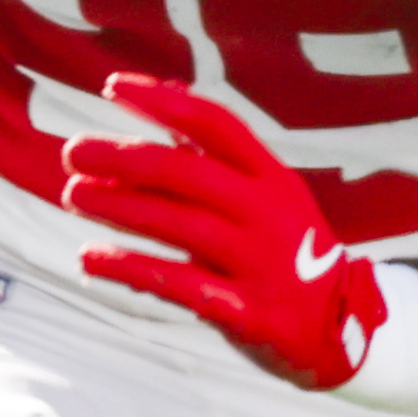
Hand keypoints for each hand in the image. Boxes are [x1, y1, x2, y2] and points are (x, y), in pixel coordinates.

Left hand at [58, 74, 387, 390]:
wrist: (344, 330)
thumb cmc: (288, 251)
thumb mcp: (267, 194)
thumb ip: (215, 151)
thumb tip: (167, 91)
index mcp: (272, 178)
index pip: (215, 124)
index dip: (162, 102)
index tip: (112, 87)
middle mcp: (268, 214)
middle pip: (186, 173)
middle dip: (123, 157)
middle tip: (73, 152)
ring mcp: (261, 264)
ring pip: (179, 225)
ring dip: (118, 206)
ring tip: (73, 195)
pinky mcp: (249, 313)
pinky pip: (181, 286)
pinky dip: (131, 268)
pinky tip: (90, 257)